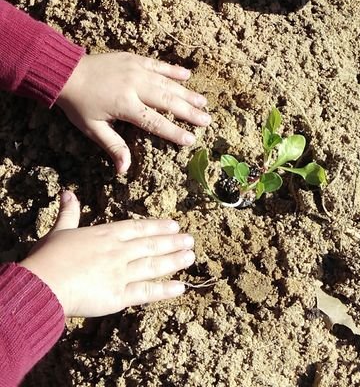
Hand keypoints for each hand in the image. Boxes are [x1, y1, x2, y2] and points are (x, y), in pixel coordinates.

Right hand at [20, 191, 194, 316]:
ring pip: (153, 265)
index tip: (174, 225)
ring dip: (174, 260)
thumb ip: (68, 212)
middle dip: (172, 242)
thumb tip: (67, 192)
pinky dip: (165, 290)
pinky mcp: (119, 295)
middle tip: (190, 240)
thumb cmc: (49, 257)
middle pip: (151, 245)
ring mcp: (121, 273)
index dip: (157, 227)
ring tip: (190, 256)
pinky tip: (180, 287)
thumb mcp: (59, 230)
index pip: (138, 228)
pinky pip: (146, 292)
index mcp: (106, 235)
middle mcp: (118, 251)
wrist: (43, 284)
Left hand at [57, 53, 210, 173]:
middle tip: (207, 120)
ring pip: (167, 83)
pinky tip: (187, 75)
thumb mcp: (93, 129)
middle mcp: (136, 86)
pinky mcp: (134, 59)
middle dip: (189, 112)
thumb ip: (113, 147)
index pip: (156, 122)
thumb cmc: (79, 104)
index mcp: (126, 105)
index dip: (174, 132)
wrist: (66, 72)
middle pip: (168, 102)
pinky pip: (158, 64)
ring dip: (187, 93)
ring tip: (203, 102)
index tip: (191, 140)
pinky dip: (173, 70)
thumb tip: (124, 170)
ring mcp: (136, 70)